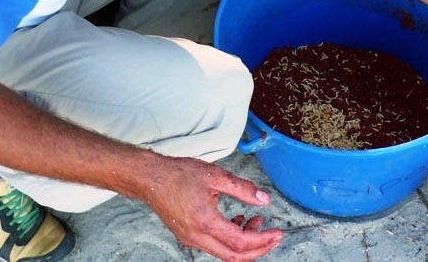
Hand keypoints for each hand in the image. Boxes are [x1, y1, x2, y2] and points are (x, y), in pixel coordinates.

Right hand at [142, 155, 282, 260]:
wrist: (149, 178)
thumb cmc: (178, 175)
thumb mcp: (216, 176)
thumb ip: (243, 189)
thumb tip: (264, 200)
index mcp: (205, 222)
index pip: (241, 242)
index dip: (263, 240)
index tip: (277, 233)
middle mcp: (197, 236)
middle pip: (234, 256)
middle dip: (258, 249)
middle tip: (274, 237)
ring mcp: (190, 239)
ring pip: (224, 253)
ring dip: (243, 243)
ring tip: (255, 222)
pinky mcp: (187, 236)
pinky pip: (213, 246)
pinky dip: (229, 238)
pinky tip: (236, 221)